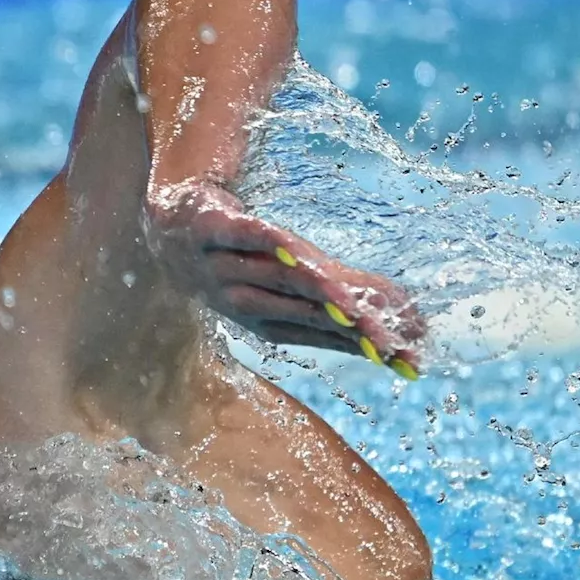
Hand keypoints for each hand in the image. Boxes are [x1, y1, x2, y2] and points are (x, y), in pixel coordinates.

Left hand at [145, 178, 425, 376]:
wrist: (167, 221)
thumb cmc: (238, 258)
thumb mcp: (289, 280)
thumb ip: (342, 299)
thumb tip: (412, 322)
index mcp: (262, 321)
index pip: (319, 334)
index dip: (361, 345)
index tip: (406, 357)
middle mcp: (240, 300)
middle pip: (301, 312)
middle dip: (346, 327)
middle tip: (390, 341)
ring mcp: (220, 265)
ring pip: (274, 278)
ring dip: (313, 290)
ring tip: (354, 306)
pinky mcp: (206, 226)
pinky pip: (238, 234)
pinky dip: (263, 241)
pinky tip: (291, 247)